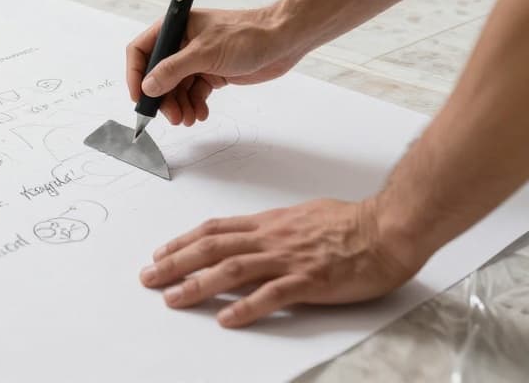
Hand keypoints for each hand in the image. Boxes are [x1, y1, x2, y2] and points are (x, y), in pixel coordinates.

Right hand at [125, 6, 304, 125]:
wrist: (283, 40)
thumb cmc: (247, 35)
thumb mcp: (205, 53)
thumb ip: (173, 70)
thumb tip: (148, 86)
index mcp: (175, 28)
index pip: (142, 50)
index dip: (135, 74)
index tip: (139, 98)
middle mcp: (182, 43)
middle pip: (158, 74)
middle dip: (162, 98)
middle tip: (171, 117)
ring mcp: (197, 58)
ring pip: (176, 87)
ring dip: (179, 105)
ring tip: (187, 119)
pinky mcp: (212, 72)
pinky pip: (194, 92)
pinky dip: (195, 104)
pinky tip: (200, 113)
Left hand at [138, 199, 426, 327]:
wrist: (387, 227)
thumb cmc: (351, 222)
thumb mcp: (302, 217)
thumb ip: (275, 229)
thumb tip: (255, 235)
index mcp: (269, 224)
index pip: (215, 231)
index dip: (183, 241)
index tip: (160, 252)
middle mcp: (271, 239)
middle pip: (211, 249)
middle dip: (174, 263)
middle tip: (148, 277)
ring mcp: (289, 259)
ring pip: (232, 270)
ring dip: (197, 285)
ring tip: (172, 299)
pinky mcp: (310, 281)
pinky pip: (272, 296)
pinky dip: (246, 308)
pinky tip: (226, 319)